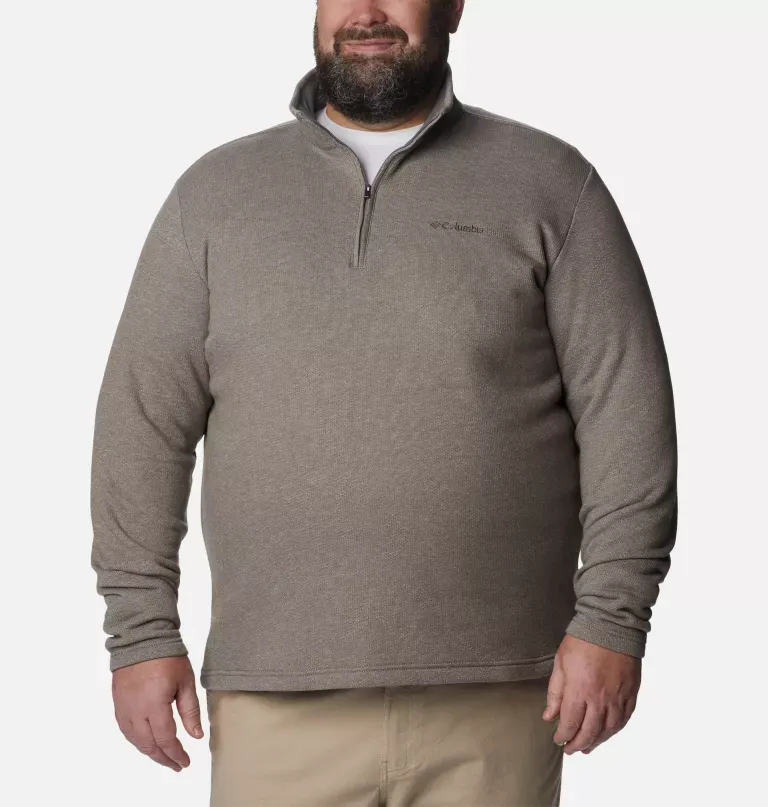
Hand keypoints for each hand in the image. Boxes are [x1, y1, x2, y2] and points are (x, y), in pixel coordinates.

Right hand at [112, 655, 203, 770]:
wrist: (142, 638)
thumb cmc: (167, 656)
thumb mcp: (186, 682)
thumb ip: (190, 711)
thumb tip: (196, 735)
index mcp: (154, 706)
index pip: (166, 740)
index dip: (176, 754)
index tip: (185, 762)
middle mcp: (136, 711)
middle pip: (149, 745)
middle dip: (163, 758)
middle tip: (177, 765)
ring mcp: (124, 708)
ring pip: (135, 741)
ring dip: (149, 752)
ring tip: (164, 757)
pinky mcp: (118, 703)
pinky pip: (126, 730)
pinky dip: (137, 741)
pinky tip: (146, 742)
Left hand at [542, 634, 640, 754]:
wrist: (611, 625)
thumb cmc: (582, 640)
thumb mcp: (561, 663)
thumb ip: (555, 692)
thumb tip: (549, 716)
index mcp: (580, 689)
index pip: (570, 723)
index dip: (563, 735)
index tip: (557, 739)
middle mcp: (600, 698)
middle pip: (590, 732)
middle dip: (578, 744)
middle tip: (570, 749)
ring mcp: (618, 697)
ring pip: (609, 730)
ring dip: (597, 742)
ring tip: (587, 747)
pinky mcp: (631, 693)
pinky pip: (624, 719)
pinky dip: (614, 730)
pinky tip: (607, 733)